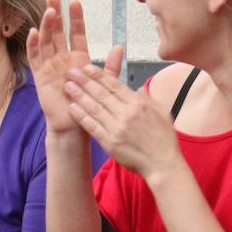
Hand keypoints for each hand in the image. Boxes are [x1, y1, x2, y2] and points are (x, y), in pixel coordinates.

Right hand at [27, 0, 121, 134]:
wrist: (74, 125)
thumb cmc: (88, 105)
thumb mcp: (103, 83)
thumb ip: (111, 66)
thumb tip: (120, 46)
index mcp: (78, 59)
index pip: (76, 33)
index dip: (75, 18)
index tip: (75, 1)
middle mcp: (62, 59)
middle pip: (58, 32)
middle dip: (56, 14)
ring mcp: (50, 66)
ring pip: (46, 40)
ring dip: (46, 25)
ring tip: (49, 10)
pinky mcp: (40, 76)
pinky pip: (34, 58)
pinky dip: (33, 45)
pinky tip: (34, 31)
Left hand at [64, 63, 181, 179]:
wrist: (162, 164)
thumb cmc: (164, 139)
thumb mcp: (162, 112)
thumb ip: (148, 98)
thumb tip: (137, 89)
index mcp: (139, 104)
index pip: (115, 85)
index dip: (99, 75)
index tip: (87, 67)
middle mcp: (126, 114)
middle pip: (101, 94)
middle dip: (84, 81)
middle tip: (70, 71)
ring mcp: (116, 128)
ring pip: (94, 108)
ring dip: (79, 96)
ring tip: (68, 86)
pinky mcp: (109, 142)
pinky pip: (92, 126)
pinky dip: (81, 116)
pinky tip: (72, 108)